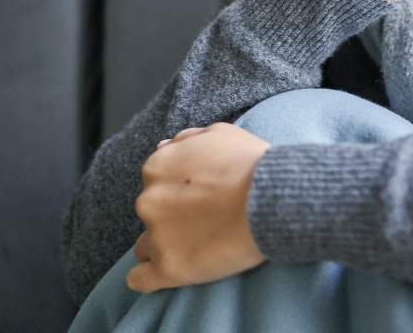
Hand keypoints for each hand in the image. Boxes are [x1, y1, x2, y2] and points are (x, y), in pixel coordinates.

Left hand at [126, 123, 270, 292]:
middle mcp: (148, 200)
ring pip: (146, 246)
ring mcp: (157, 236)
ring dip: (164, 245)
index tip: (201, 196)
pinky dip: (148, 277)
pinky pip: (140, 279)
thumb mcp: (220, 133)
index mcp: (157, 167)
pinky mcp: (168, 268)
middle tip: (206, 218)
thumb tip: (163, 146)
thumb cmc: (251, 164)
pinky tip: (165, 272)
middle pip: (150, 213)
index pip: (155, 182)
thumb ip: (185, 139)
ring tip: (196, 246)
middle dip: (171, 216)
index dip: (179, 190)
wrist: (273, 199)